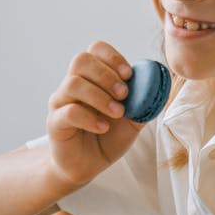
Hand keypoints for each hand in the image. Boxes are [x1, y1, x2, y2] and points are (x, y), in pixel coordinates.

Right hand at [47, 41, 143, 185]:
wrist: (88, 165)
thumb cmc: (108, 137)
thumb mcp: (134, 119)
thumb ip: (145, 101)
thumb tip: (159, 84)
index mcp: (92, 77)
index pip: (95, 49)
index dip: (113, 57)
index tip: (129, 75)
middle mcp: (73, 84)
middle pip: (81, 60)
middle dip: (107, 75)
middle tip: (124, 94)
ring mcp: (61, 102)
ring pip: (73, 83)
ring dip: (100, 96)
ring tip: (117, 113)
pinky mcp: (55, 122)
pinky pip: (69, 111)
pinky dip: (90, 118)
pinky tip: (103, 127)